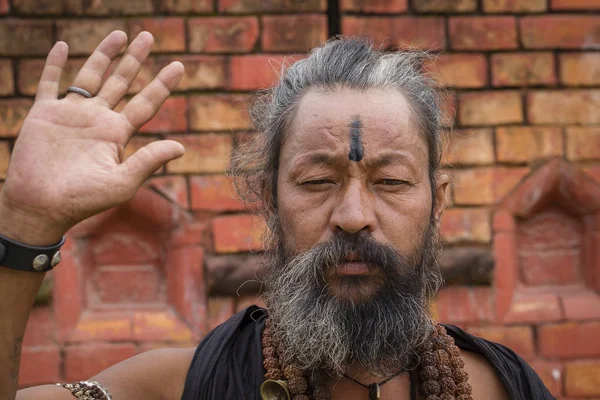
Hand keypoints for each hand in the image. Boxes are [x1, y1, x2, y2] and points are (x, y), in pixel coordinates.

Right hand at [0, 31, 184, 243]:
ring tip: (120, 34)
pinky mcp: (43, 114)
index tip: (179, 66)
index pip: (146, 103)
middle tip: (149, 37)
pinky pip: (49, 83)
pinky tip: (63, 46)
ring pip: (90, 75)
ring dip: (104, 54)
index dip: (162, 85)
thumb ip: (149, 161)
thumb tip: (181, 147)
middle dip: (135, 59)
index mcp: (117, 134)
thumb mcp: (123, 182)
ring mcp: (70, 114)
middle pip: (121, 82)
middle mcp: (97, 120)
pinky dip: (54, 64)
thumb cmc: (83, 200)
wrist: (40, 206)